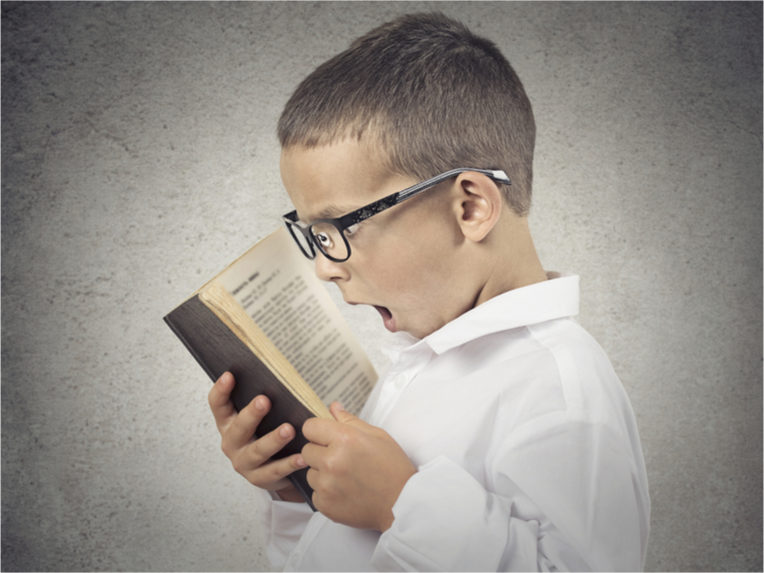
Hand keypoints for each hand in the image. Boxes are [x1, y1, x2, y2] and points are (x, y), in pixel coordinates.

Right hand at [208, 371, 305, 501]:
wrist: (270, 469)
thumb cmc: (266, 432)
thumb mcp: (260, 416)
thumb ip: (262, 399)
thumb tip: (278, 372)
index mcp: (228, 423)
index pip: (218, 405)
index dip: (221, 391)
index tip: (229, 375)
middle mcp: (232, 442)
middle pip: (238, 428)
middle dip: (251, 414)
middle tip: (264, 400)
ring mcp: (243, 462)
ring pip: (257, 451)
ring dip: (273, 440)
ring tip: (289, 429)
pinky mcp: (259, 478)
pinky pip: (275, 471)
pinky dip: (289, 464)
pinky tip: (302, 457)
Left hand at [300, 402, 416, 530]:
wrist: (402, 504)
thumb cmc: (393, 468)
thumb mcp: (377, 436)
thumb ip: (350, 421)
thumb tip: (333, 408)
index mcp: (345, 439)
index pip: (310, 427)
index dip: (318, 431)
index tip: (326, 437)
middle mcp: (331, 461)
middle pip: (307, 451)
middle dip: (321, 453)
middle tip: (342, 459)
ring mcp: (326, 485)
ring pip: (310, 473)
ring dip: (322, 474)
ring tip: (346, 478)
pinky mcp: (324, 505)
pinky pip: (315, 493)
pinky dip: (326, 493)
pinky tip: (345, 492)